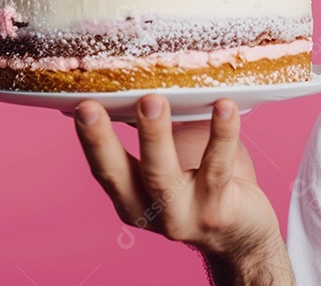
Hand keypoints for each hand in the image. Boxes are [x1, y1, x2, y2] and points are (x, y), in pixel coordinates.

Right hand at [74, 95, 293, 283]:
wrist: (242, 235)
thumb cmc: (203, 186)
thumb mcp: (170, 162)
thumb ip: (153, 135)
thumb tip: (132, 86)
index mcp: (131, 198)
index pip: (102, 168)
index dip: (89, 139)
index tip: (78, 105)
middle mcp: (149, 211)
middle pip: (119, 175)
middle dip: (101, 141)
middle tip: (91, 107)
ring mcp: (183, 214)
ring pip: (163, 175)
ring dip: (155, 135)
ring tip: (154, 100)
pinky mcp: (218, 210)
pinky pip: (218, 167)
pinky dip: (222, 134)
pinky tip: (224, 107)